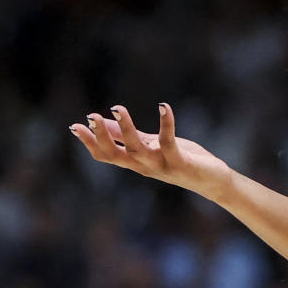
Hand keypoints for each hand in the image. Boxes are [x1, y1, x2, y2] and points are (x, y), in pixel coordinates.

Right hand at [69, 103, 233, 200]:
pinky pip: (168, 142)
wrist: (212, 180)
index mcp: (135, 162)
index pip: (106, 156)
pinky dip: (166, 124)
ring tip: (117, 107)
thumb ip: (129, 137)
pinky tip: (163, 106)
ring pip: (136, 149)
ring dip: (126, 128)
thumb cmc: (181, 160)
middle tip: (91, 117)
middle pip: (115, 155)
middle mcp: (144, 166)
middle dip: (101, 136)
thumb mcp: (152, 146)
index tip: (74, 126)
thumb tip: (106, 122)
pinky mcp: (180, 162)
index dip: (89, 143)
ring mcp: (161, 165)